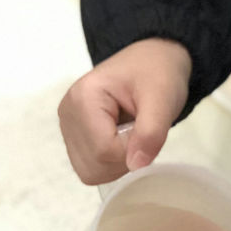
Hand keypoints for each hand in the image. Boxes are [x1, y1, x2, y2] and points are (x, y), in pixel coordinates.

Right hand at [57, 38, 191, 183]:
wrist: (153, 59)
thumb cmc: (159, 72)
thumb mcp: (163, 98)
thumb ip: (151, 132)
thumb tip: (136, 166)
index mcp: (83, 98)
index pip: (103, 150)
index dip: (132, 150)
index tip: (149, 129)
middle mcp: (67, 113)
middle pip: (92, 164)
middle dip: (125, 159)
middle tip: (142, 131)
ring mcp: (67, 126)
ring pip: (90, 170)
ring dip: (119, 162)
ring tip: (133, 132)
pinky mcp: (74, 135)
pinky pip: (91, 166)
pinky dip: (112, 161)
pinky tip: (123, 138)